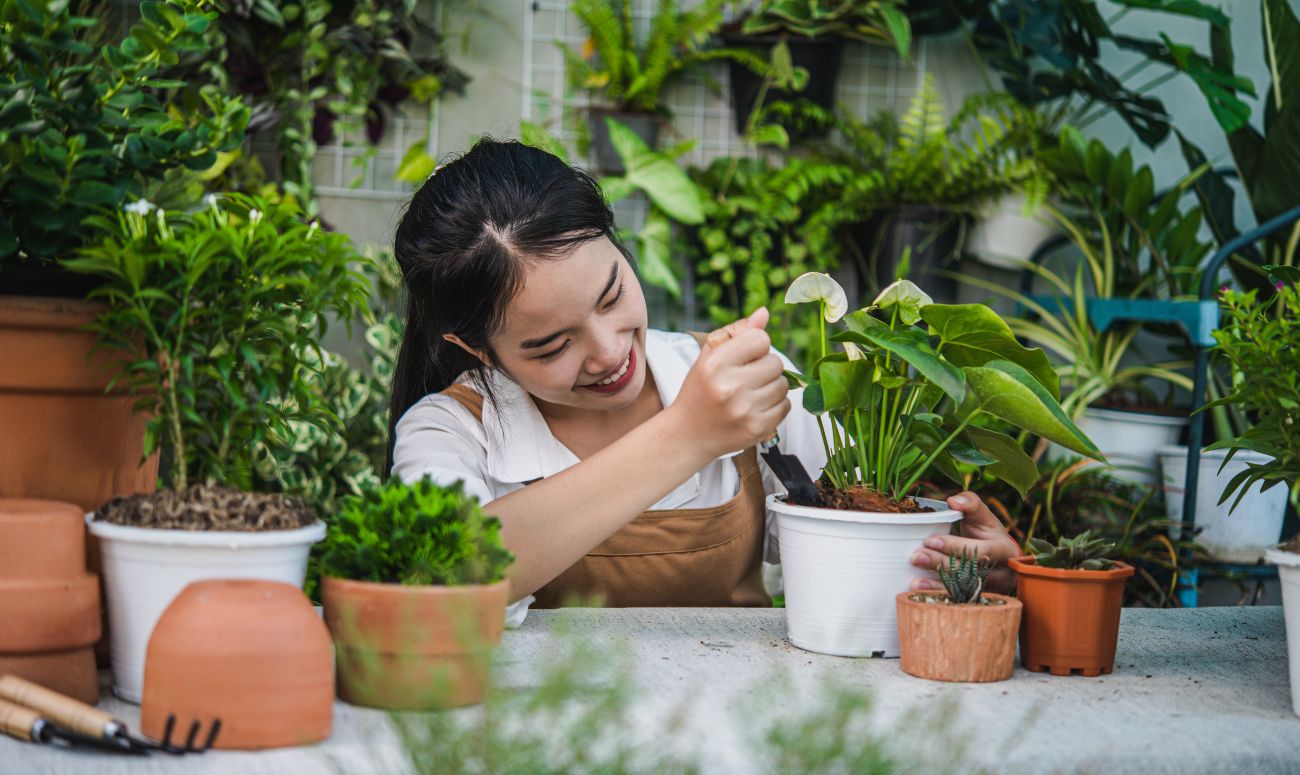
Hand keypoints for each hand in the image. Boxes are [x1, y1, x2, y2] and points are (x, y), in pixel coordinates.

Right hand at [670, 308, 789, 458]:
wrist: (688, 434)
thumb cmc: (700, 389)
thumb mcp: (709, 355)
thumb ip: (737, 331)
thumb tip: (764, 313)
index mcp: (716, 364)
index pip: (761, 339)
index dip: (755, 346)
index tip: (742, 357)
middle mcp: (730, 387)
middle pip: (776, 362)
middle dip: (764, 367)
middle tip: (746, 377)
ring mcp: (745, 410)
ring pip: (783, 385)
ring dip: (771, 386)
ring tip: (750, 393)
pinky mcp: (757, 429)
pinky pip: (785, 406)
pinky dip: (775, 405)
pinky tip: (755, 408)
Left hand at [908, 491, 1019, 594]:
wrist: (1000, 559)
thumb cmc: (988, 534)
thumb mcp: (984, 517)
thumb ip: (970, 504)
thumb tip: (953, 501)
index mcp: (1006, 551)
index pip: (979, 550)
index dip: (954, 546)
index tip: (930, 540)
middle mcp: (1002, 574)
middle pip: (970, 572)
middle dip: (941, 564)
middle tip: (916, 557)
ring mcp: (992, 590)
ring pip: (963, 589)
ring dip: (937, 585)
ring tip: (914, 580)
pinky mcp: (980, 600)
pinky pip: (958, 599)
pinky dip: (938, 595)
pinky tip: (920, 592)